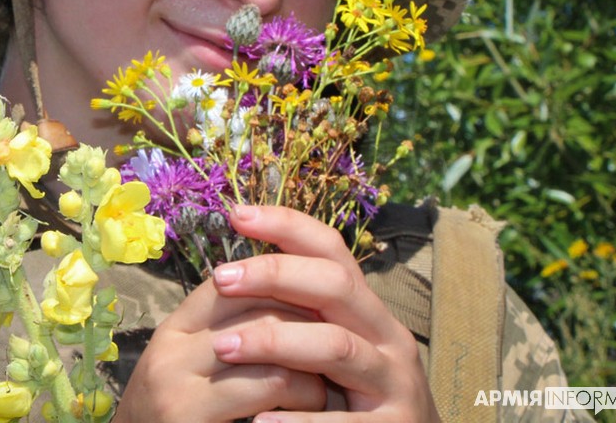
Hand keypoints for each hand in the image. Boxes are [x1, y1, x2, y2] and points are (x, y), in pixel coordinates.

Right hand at [114, 260, 330, 421]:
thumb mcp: (197, 373)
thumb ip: (231, 337)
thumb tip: (290, 301)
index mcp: (173, 331)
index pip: (232, 281)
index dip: (281, 288)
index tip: (318, 311)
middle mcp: (169, 350)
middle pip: (256, 305)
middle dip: (307, 324)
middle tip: (335, 345)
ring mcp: (176, 384)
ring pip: (269, 340)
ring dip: (312, 361)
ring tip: (325, 383)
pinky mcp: (189, 415)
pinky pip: (271, 384)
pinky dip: (306, 395)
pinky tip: (313, 410)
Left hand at [206, 205, 439, 421]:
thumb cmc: (354, 393)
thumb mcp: (332, 344)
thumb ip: (299, 312)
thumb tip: (231, 271)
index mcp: (367, 310)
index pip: (331, 250)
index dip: (287, 226)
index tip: (236, 214)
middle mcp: (387, 338)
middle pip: (336, 286)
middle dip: (275, 275)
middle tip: (220, 279)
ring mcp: (395, 384)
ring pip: (336, 346)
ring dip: (275, 342)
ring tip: (223, 347)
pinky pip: (344, 422)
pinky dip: (301, 419)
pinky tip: (259, 422)